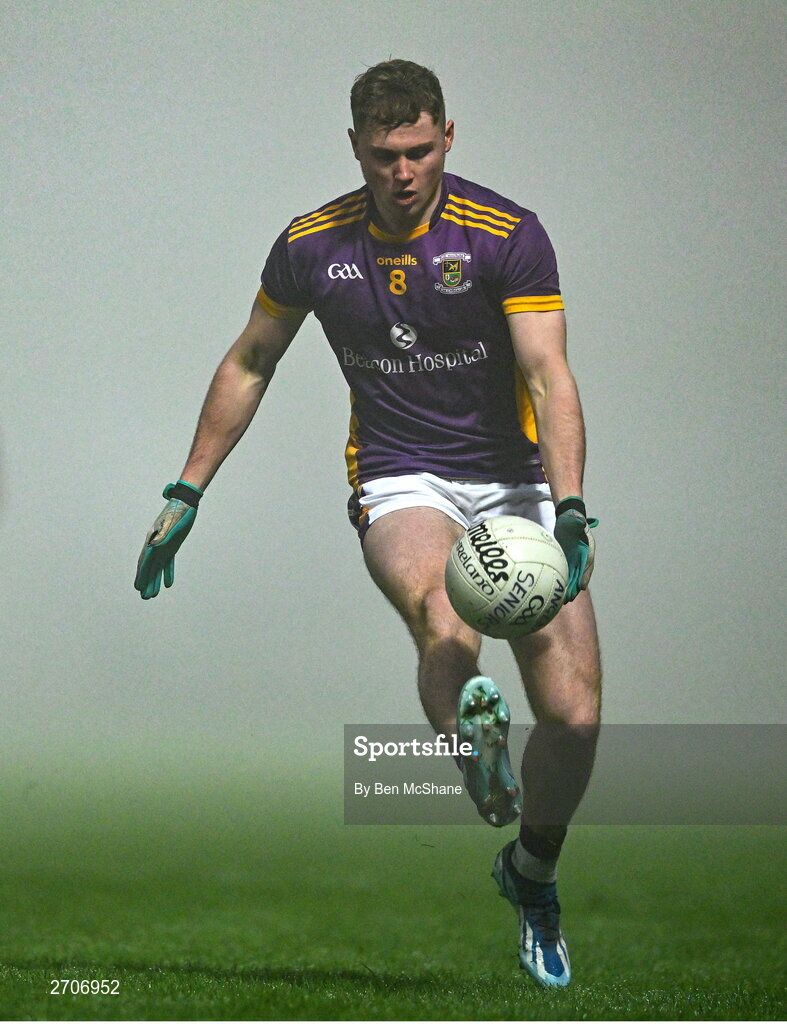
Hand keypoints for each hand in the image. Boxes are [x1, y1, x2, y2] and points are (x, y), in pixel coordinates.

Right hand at [134, 481, 202, 599]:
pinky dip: (167, 572)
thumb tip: (152, 547)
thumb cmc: (177, 512)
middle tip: (145, 597)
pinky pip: (168, 562)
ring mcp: (163, 545)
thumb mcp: (169, 523)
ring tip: (152, 595)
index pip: (145, 561)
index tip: (138, 587)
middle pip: (149, 567)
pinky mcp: (172, 545)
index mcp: (152, 540)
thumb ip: (161, 535)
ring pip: (158, 567)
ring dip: (155, 581)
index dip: (141, 575)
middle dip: (147, 582)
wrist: (185, 503)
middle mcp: (155, 544)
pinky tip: (168, 584)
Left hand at [553, 497, 597, 601]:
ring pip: (574, 576)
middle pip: (581, 574)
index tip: (582, 586)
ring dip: (570, 588)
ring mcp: (576, 559)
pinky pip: (567, 573)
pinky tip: (557, 591)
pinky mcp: (568, 560)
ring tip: (564, 600)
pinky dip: (564, 582)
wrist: (568, 519)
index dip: (585, 576)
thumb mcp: (575, 518)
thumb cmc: (572, 518)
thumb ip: (578, 521)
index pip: (587, 564)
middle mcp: (583, 556)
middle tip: (570, 598)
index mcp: (588, 548)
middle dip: (576, 587)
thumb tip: (581, 521)